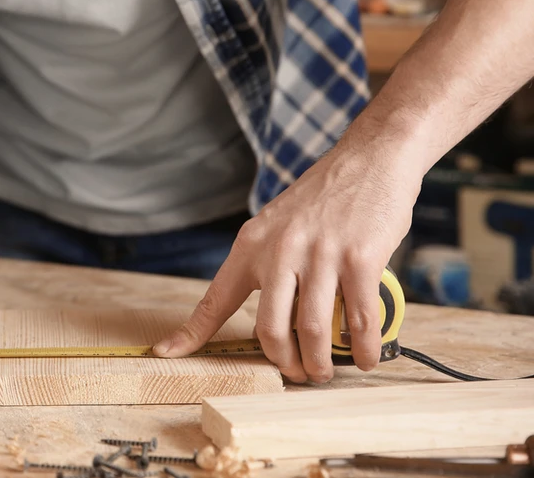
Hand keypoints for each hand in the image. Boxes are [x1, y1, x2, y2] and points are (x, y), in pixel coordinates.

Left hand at [153, 149, 418, 382]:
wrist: (369, 159)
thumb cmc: (323, 198)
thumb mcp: (277, 224)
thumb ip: (266, 263)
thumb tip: (270, 315)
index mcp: (251, 244)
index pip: (215, 298)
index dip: (191, 332)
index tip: (166, 353)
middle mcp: (279, 251)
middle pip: (270, 329)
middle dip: (283, 363)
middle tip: (295, 375)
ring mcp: (320, 254)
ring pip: (313, 330)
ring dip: (319, 363)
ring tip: (323, 373)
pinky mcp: (360, 258)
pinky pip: (358, 318)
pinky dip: (362, 347)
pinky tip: (364, 357)